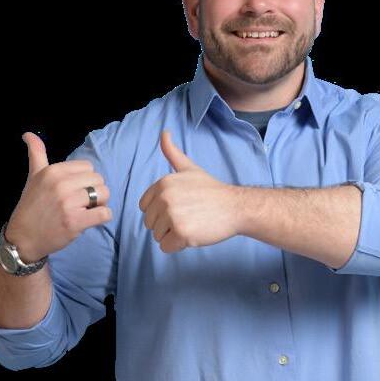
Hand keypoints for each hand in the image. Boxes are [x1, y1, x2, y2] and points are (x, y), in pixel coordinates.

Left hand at [138, 129, 241, 251]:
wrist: (235, 207)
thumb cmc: (211, 191)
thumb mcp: (190, 168)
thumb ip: (172, 153)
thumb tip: (164, 133)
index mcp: (163, 183)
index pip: (145, 208)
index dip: (161, 211)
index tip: (180, 207)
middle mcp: (164, 198)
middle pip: (150, 224)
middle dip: (167, 225)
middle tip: (189, 216)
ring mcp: (172, 216)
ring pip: (158, 237)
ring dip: (173, 236)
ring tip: (192, 224)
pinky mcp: (181, 233)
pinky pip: (166, 247)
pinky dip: (178, 246)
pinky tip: (193, 234)